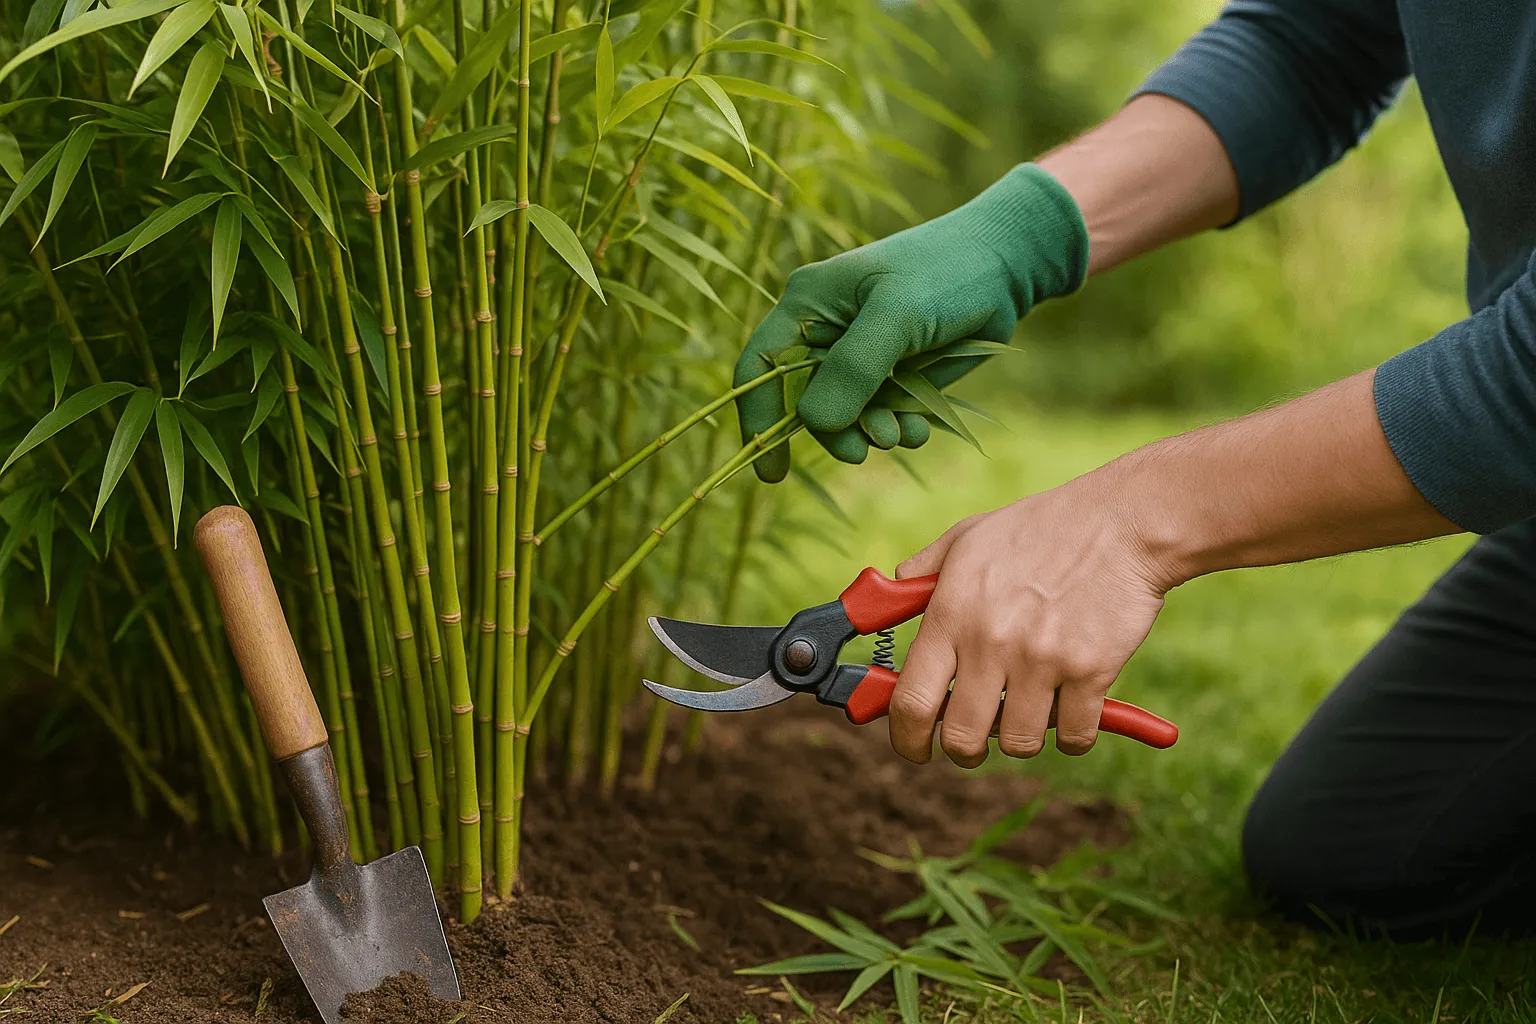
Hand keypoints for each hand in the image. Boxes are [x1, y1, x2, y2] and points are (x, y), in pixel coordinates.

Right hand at [735, 164, 1088, 481]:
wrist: (1005, 267)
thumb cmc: (946, 272)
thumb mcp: (897, 315)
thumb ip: (855, 368)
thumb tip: (814, 424)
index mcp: (808, 305)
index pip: (761, 367)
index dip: (758, 420)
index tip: (770, 472)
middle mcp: (825, 333)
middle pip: (803, 403)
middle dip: (833, 433)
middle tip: (863, 452)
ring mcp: (859, 357)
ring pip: (844, 418)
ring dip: (870, 435)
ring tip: (903, 434)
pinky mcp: (893, 376)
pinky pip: (880, 418)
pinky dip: (897, 430)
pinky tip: (919, 428)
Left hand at [887, 467, 1172, 767]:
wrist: (1122, 523)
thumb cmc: (1041, 528)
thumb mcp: (968, 538)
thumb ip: (923, 572)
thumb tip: (888, 596)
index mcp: (951, 613)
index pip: (910, 701)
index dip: (906, 738)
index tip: (915, 747)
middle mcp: (990, 641)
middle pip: (961, 737)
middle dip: (963, 749)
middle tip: (973, 739)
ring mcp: (1041, 660)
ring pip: (1018, 743)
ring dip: (1021, 735)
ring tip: (1028, 706)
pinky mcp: (1091, 672)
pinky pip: (1074, 736)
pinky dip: (1074, 733)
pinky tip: (1074, 705)